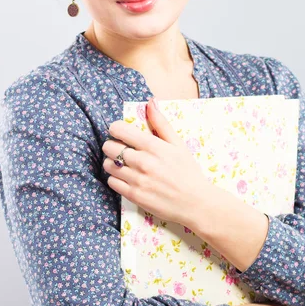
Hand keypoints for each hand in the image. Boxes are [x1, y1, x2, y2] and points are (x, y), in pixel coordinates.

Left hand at [102, 96, 209, 226]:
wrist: (196, 203)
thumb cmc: (188, 172)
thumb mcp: (178, 144)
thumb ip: (161, 123)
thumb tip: (150, 102)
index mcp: (153, 146)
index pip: (118, 129)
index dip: (116, 129)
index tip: (121, 133)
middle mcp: (142, 161)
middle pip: (109, 147)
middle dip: (113, 146)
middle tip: (122, 150)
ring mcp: (137, 180)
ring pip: (108, 165)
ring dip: (113, 163)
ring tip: (124, 165)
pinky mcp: (134, 196)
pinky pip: (111, 182)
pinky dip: (116, 178)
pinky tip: (127, 178)